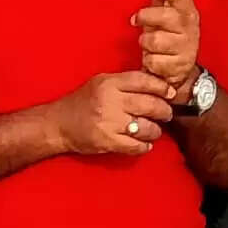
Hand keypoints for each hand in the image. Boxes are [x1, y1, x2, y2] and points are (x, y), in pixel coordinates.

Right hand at [53, 69, 181, 159]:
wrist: (57, 124)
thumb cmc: (81, 103)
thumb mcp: (100, 83)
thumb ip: (125, 83)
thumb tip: (156, 86)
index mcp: (109, 83)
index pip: (144, 81)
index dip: (162, 87)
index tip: (170, 93)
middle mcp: (110, 101)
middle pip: (151, 104)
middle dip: (164, 111)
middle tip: (166, 114)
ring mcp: (109, 122)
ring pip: (148, 127)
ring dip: (155, 130)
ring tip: (153, 130)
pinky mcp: (108, 141)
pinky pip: (137, 146)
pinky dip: (144, 146)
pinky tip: (143, 143)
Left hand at [131, 0, 201, 96]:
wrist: (180, 71)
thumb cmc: (169, 38)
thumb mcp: (167, 17)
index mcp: (188, 13)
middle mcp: (190, 29)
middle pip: (166, 16)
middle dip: (146, 17)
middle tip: (136, 19)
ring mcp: (186, 49)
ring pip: (156, 40)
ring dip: (145, 42)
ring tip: (148, 44)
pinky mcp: (178, 67)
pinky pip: (153, 60)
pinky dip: (148, 60)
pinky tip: (153, 59)